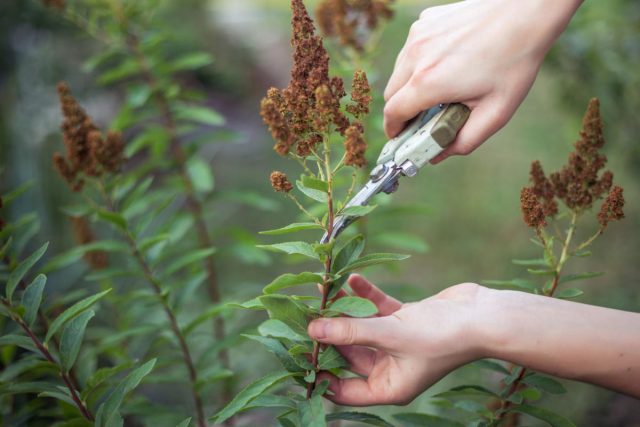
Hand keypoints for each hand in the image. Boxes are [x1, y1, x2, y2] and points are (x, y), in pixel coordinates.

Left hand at [310, 276, 639, 404]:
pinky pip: (377, 310)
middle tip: (304, 313)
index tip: (298, 351)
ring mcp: (397, 343)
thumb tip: (313, 331)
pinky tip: (351, 280)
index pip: (343, 389)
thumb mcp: (390, 335)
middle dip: (329, 334)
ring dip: (345, 310)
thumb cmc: (442, 336)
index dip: (320, 373)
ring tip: (323, 291)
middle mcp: (390, 367)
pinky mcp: (405, 320)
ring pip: (361, 328)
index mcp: (388, 386)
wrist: (483, 315)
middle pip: (348, 354)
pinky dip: (366, 296)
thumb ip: (350, 331)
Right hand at [383, 0, 582, 162]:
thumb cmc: (515, 60)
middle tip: (421, 119)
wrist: (526, 11)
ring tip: (438, 90)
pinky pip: (411, 50)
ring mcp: (418, 35)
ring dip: (409, 86)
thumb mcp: (496, 112)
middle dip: (401, 110)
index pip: (393, 113)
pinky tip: (447, 63)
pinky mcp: (425, 22)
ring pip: (399, 71)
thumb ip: (465, 141)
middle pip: (391, 93)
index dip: (394, 130)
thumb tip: (439, 155)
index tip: (400, 138)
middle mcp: (416, 56)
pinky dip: (419, 63)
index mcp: (429, 82)